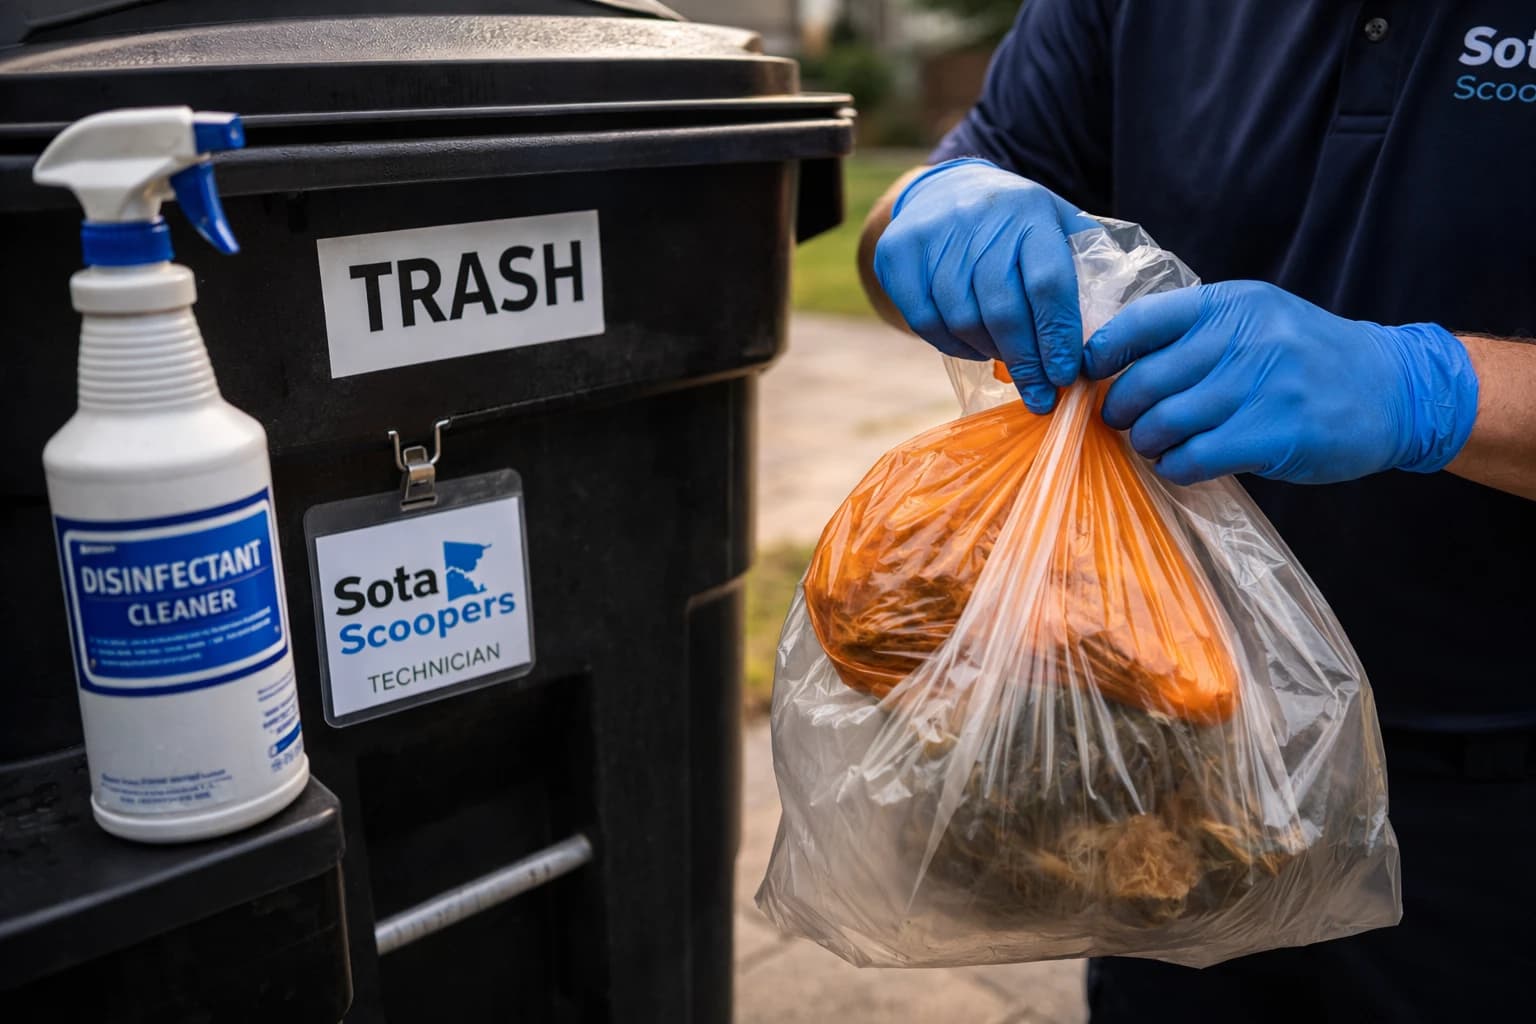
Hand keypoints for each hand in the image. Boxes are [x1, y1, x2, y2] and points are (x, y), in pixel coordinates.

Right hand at [874, 158, 1094, 412]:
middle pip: (1003, 310)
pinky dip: (951, 346)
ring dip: (989, 353)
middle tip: (1041, 396)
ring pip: (962, 319)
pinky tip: (972, 348)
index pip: (1047, 284)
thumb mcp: (1055, 225)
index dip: (1057, 337)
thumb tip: (1112, 330)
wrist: (944, 190)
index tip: (1065, 375)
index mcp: (1030, 212)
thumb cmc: (1013, 224)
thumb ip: (1084, 265)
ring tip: (1010, 365)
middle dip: (1026, 361)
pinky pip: (924, 320)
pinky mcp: (897, 252)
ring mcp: (934, 235)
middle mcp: (980, 219)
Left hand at [1083, 281, 1478, 484]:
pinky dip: (1175, 467)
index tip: (1090, 375)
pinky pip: (1195, 457)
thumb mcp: (1256, 320)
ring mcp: (1261, 386)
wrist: (1395, 388)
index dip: (1102, 353)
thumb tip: (1112, 361)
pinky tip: (1181, 464)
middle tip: (1123, 422)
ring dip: (1146, 441)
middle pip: (1143, 381)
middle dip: (1120, 409)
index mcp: (1229, 304)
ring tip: (1154, 444)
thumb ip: (1195, 333)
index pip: (1140, 322)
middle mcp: (1243, 339)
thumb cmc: (1308, 358)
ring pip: (1164, 423)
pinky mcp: (1276, 433)